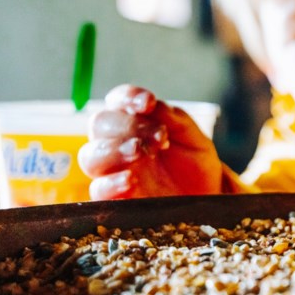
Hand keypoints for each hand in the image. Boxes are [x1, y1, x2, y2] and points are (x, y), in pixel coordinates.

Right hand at [77, 84, 222, 199]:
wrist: (204, 195)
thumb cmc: (194, 161)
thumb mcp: (193, 138)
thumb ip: (175, 119)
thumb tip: (156, 105)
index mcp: (135, 120)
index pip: (119, 100)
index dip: (127, 97)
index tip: (148, 102)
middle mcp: (117, 141)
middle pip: (100, 124)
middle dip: (128, 126)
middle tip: (158, 137)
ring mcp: (113, 169)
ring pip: (90, 155)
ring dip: (113, 150)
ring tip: (141, 152)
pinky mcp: (114, 197)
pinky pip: (97, 189)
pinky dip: (110, 183)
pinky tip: (130, 180)